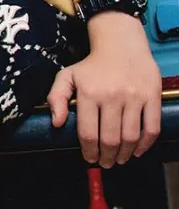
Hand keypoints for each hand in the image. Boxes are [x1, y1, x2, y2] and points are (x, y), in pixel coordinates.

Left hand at [47, 11, 161, 167]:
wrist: (120, 45)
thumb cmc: (91, 65)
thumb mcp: (67, 76)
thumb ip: (56, 98)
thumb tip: (57, 123)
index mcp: (89, 93)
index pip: (87, 132)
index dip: (88, 151)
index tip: (89, 158)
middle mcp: (111, 96)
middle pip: (109, 138)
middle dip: (106, 157)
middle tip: (105, 163)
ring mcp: (134, 97)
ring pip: (130, 136)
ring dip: (124, 154)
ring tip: (118, 159)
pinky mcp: (152, 96)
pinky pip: (151, 127)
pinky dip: (145, 144)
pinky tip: (137, 150)